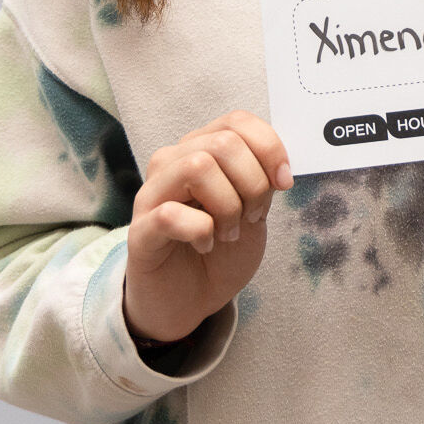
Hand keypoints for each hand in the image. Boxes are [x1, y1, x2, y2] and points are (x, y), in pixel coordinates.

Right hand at [123, 110, 292, 345]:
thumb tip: (279, 165)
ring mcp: (152, 195)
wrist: (188, 302)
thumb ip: (261, 182)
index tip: (283, 183)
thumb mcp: (251, 211)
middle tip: (253, 215)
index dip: (269, 147)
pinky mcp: (139, 231)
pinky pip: (170, 214)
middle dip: (253, 182)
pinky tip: (206, 244)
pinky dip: (201, 230)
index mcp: (200, 150)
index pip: (236, 121)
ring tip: (229, 231)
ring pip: (197, 167)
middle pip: (223, 142)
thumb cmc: (219, 253)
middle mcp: (172, 164)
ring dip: (228, 205)